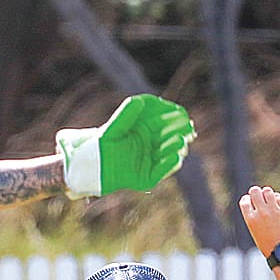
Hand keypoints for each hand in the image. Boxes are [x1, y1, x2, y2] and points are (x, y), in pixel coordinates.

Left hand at [56, 95, 194, 196]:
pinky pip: (161, 172)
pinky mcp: (148, 178)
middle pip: (170, 136)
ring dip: (176, 147)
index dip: (174, 117)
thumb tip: (139, 101)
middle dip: (180, 131)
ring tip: (181, 140)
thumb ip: (125, 116)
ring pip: (169, 153)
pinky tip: (175, 157)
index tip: (180, 113)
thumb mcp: (113, 129)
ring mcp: (151, 161)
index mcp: (147, 130)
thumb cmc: (102, 144)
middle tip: (187, 127)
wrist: (91, 168)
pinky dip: (169, 166)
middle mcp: (152, 145)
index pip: (164, 120)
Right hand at [238, 184, 279, 258]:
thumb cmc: (266, 243)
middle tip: (258, 196)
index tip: (249, 201)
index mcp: (250, 219)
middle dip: (255, 192)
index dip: (246, 199)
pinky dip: (275, 198)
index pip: (244, 201)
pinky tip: (275, 204)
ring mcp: (273, 211)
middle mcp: (261, 213)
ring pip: (267, 191)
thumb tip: (255, 199)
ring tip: (268, 199)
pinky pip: (278, 197)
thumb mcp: (254, 230)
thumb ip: (253, 215)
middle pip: (255, 191)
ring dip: (266, 193)